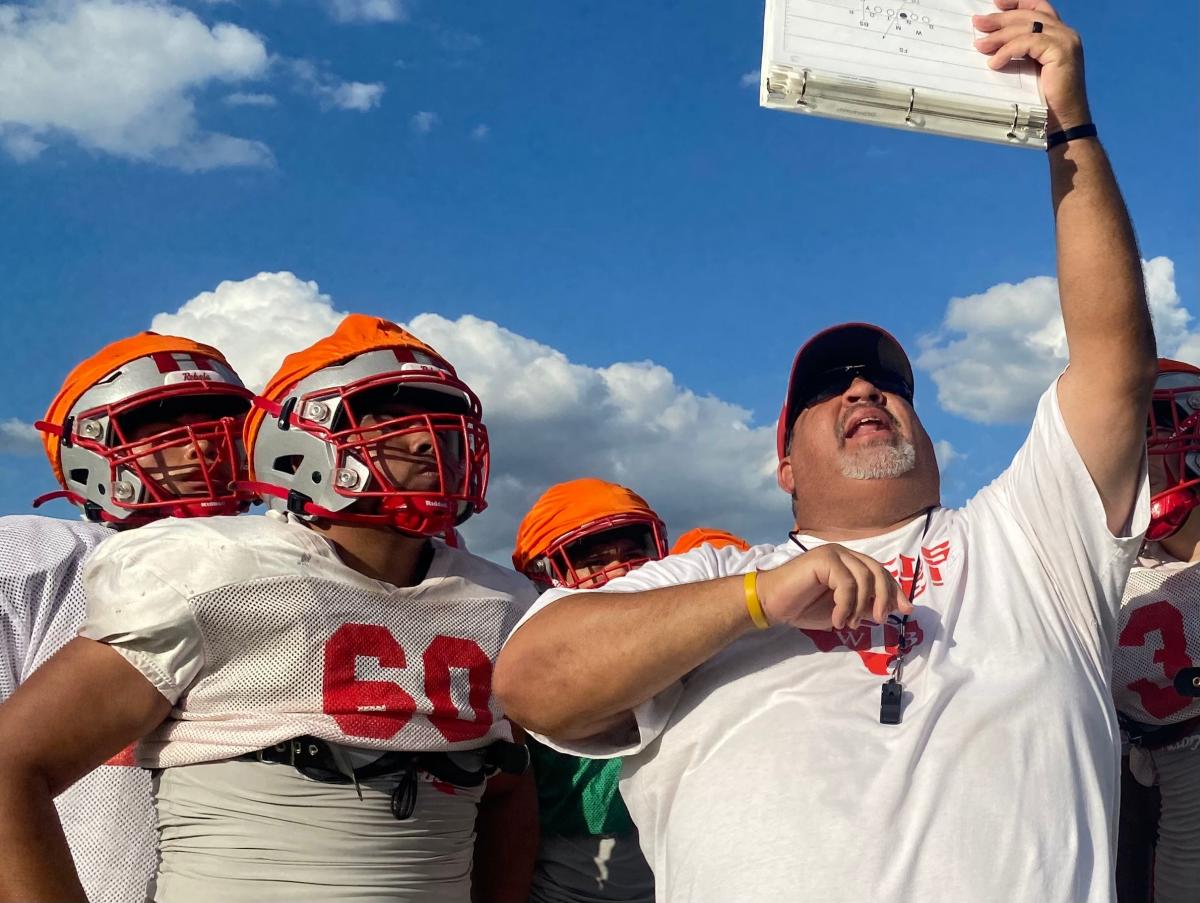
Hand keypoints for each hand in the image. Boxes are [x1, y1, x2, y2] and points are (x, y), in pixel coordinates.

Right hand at [754, 544, 910, 630]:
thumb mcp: (842, 611)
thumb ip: (864, 606)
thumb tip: (890, 609)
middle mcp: (843, 554)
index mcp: (848, 563)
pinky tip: (836, 619)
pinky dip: (846, 606)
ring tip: (848, 624)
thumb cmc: (802, 606)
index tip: (906, 610)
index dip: (895, 591)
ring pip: (864, 578)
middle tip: (880, 620)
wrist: (771, 603)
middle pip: (877, 571)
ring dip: (860, 606)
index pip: (880, 572)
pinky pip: (846, 584)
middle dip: (884, 597)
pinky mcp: (823, 559)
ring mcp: (833, 554)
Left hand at [972, 0, 1090, 130]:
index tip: (996, 3)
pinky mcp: (1062, 52)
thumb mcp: (1028, 69)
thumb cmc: (1043, 100)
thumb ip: (1019, 52)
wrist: (1062, 120)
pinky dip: (1008, 50)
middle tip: (977, 23)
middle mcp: (1065, 33)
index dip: (1018, 2)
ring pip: (1027, 27)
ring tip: (980, 45)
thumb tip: (987, 42)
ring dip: (999, 35)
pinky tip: (994, 62)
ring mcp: (1066, 41)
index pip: (1038, 6)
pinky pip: (1028, 43)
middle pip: (1029, 15)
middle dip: (1000, 18)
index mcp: (1059, 34)